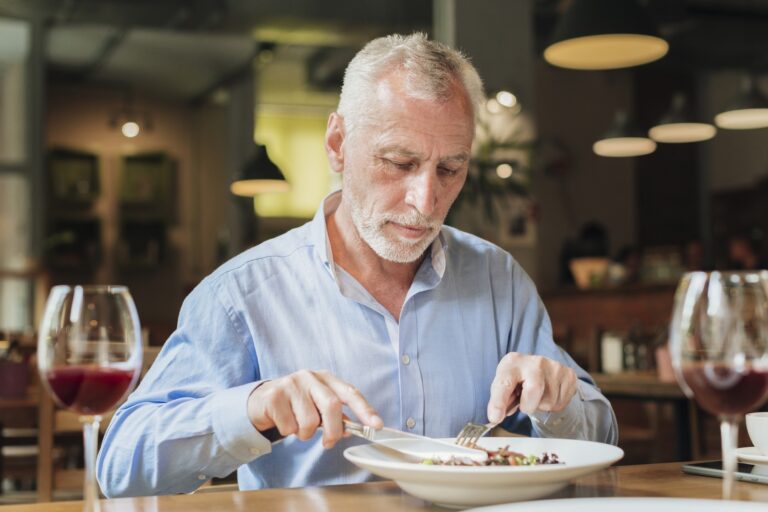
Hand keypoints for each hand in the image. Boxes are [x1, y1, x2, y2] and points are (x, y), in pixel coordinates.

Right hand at [247, 370, 382, 447]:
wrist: (261, 401)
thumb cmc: (295, 404)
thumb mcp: (317, 405)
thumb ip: (335, 415)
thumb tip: (351, 429)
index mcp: (326, 378)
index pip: (350, 392)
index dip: (365, 409)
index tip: (376, 426)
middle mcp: (310, 376)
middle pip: (332, 406)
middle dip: (334, 430)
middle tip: (329, 443)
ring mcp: (291, 384)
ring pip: (309, 421)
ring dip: (306, 433)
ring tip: (298, 427)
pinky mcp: (275, 396)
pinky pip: (290, 426)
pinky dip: (289, 432)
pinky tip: (284, 422)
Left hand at [487, 353, 577, 422]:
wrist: (538, 369)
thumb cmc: (517, 379)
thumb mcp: (503, 385)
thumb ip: (498, 401)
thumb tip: (495, 417)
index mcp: (513, 362)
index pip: (505, 383)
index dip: (498, 402)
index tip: (495, 417)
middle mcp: (535, 361)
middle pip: (534, 390)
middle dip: (527, 404)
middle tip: (524, 402)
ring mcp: (554, 366)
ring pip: (549, 402)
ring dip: (540, 406)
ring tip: (537, 396)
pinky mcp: (569, 375)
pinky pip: (561, 403)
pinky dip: (553, 405)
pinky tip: (548, 394)